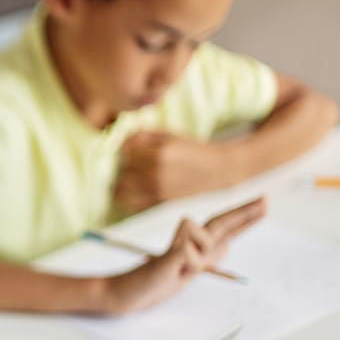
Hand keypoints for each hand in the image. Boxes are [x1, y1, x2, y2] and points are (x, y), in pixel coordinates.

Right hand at [103, 197, 265, 313]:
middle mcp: (188, 243)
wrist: (126, 290)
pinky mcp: (169, 257)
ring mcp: (179, 249)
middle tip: (265, 200)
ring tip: (183, 270)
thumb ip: (205, 256)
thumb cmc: (156, 281)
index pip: (223, 227)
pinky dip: (190, 261)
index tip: (263, 204)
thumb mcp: (187, 270)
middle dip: (243, 213)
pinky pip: (189, 254)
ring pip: (207, 240)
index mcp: (195, 246)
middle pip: (219, 223)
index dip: (243, 216)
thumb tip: (227, 243)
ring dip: (203, 255)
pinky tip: (177, 270)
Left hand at [115, 131, 229, 211]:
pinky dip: (128, 198)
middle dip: (124, 167)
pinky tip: (134, 191)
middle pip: (122, 171)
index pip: (124, 152)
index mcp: (159, 153)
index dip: (124, 151)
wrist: (219, 170)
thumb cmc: (194, 150)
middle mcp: (157, 173)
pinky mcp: (161, 204)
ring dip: (121, 183)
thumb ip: (143, 135)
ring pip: (122, 189)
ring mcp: (158, 190)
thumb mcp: (170, 135)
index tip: (129, 152)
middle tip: (131, 166)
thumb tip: (120, 141)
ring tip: (129, 179)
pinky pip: (132, 204)